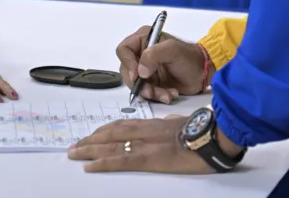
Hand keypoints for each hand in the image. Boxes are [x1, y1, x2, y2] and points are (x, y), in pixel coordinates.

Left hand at [67, 116, 209, 173]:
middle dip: (91, 140)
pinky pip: (120, 160)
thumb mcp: (183, 122)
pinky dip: (102, 163)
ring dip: (89, 150)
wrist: (214, 136)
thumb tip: (165, 122)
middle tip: (75, 146)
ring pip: (110, 145)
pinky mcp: (149, 159)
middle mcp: (145, 131)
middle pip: (112, 134)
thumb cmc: (205, 131)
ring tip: (74, 154)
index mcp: (154, 123)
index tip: (92, 135)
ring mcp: (146, 144)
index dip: (104, 130)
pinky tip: (88, 166)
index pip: (123, 124)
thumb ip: (170, 123)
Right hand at [116, 26, 209, 103]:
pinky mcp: (151, 83)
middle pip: (127, 70)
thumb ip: (153, 55)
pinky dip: (156, 96)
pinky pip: (145, 92)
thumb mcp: (172, 50)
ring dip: (149, 92)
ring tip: (166, 94)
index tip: (137, 75)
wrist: (202, 73)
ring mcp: (145, 70)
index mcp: (143, 39)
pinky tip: (169, 95)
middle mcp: (141, 54)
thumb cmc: (189, 57)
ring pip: (136, 84)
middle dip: (139, 83)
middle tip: (150, 91)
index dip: (127, 63)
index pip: (124, 50)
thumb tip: (140, 72)